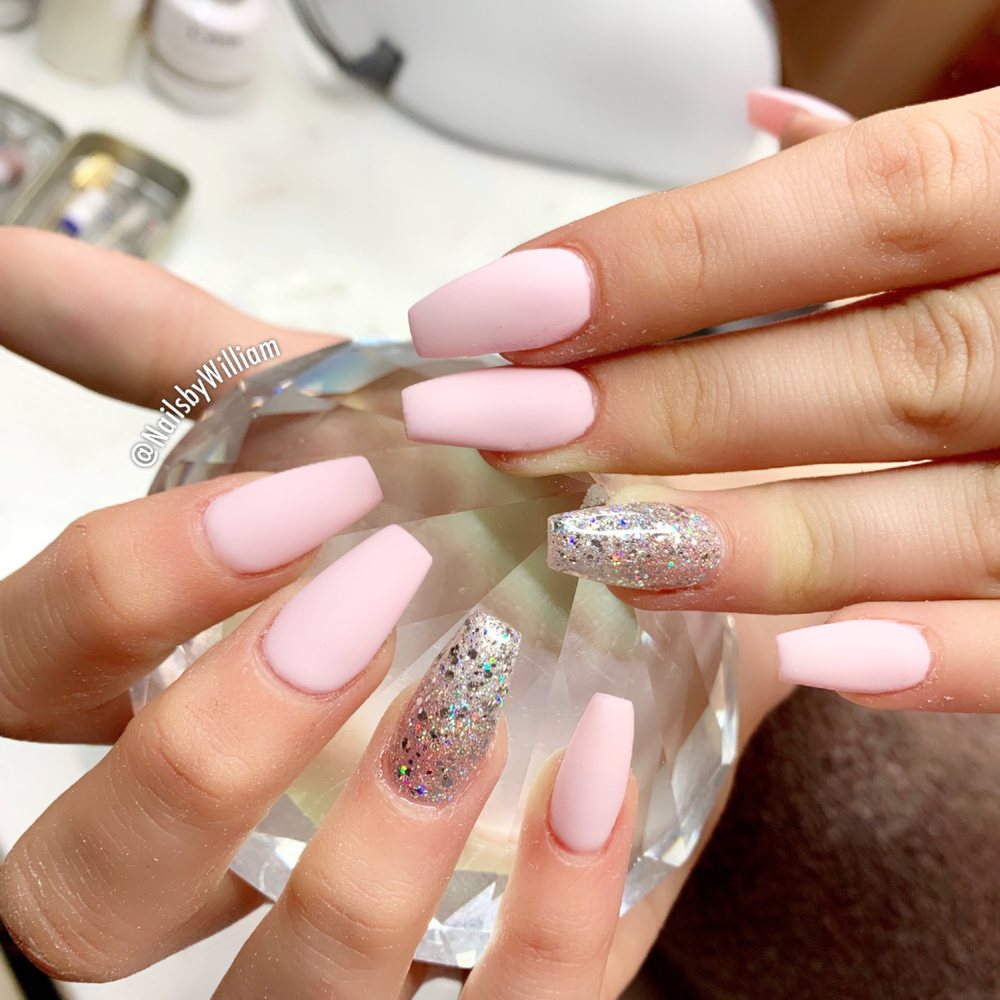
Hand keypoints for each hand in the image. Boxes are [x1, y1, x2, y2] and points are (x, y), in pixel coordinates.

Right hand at [0, 231, 774, 997]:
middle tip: (367, 601)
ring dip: (361, 866)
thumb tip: (8, 255)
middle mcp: (219, 866)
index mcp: (154, 721)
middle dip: (198, 755)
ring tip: (480, 692)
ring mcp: (345, 952)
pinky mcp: (486, 997)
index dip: (125, 596)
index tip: (303, 499)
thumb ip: (180, 362)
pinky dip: (547, 925)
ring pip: (274, 998)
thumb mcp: (321, 448)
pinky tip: (606, 771)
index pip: (30, 686)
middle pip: (84, 890)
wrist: (615, 642)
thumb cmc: (435, 545)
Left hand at [400, 86, 999, 714]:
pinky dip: (947, 657)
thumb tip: (754, 132)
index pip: (850, 203)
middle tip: (497, 430)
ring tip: (597, 544)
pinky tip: (812, 663)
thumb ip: (901, 172)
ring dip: (761, 539)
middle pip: (867, 365)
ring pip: (945, 511)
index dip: (660, 258)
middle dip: (665, 404)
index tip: (489, 310)